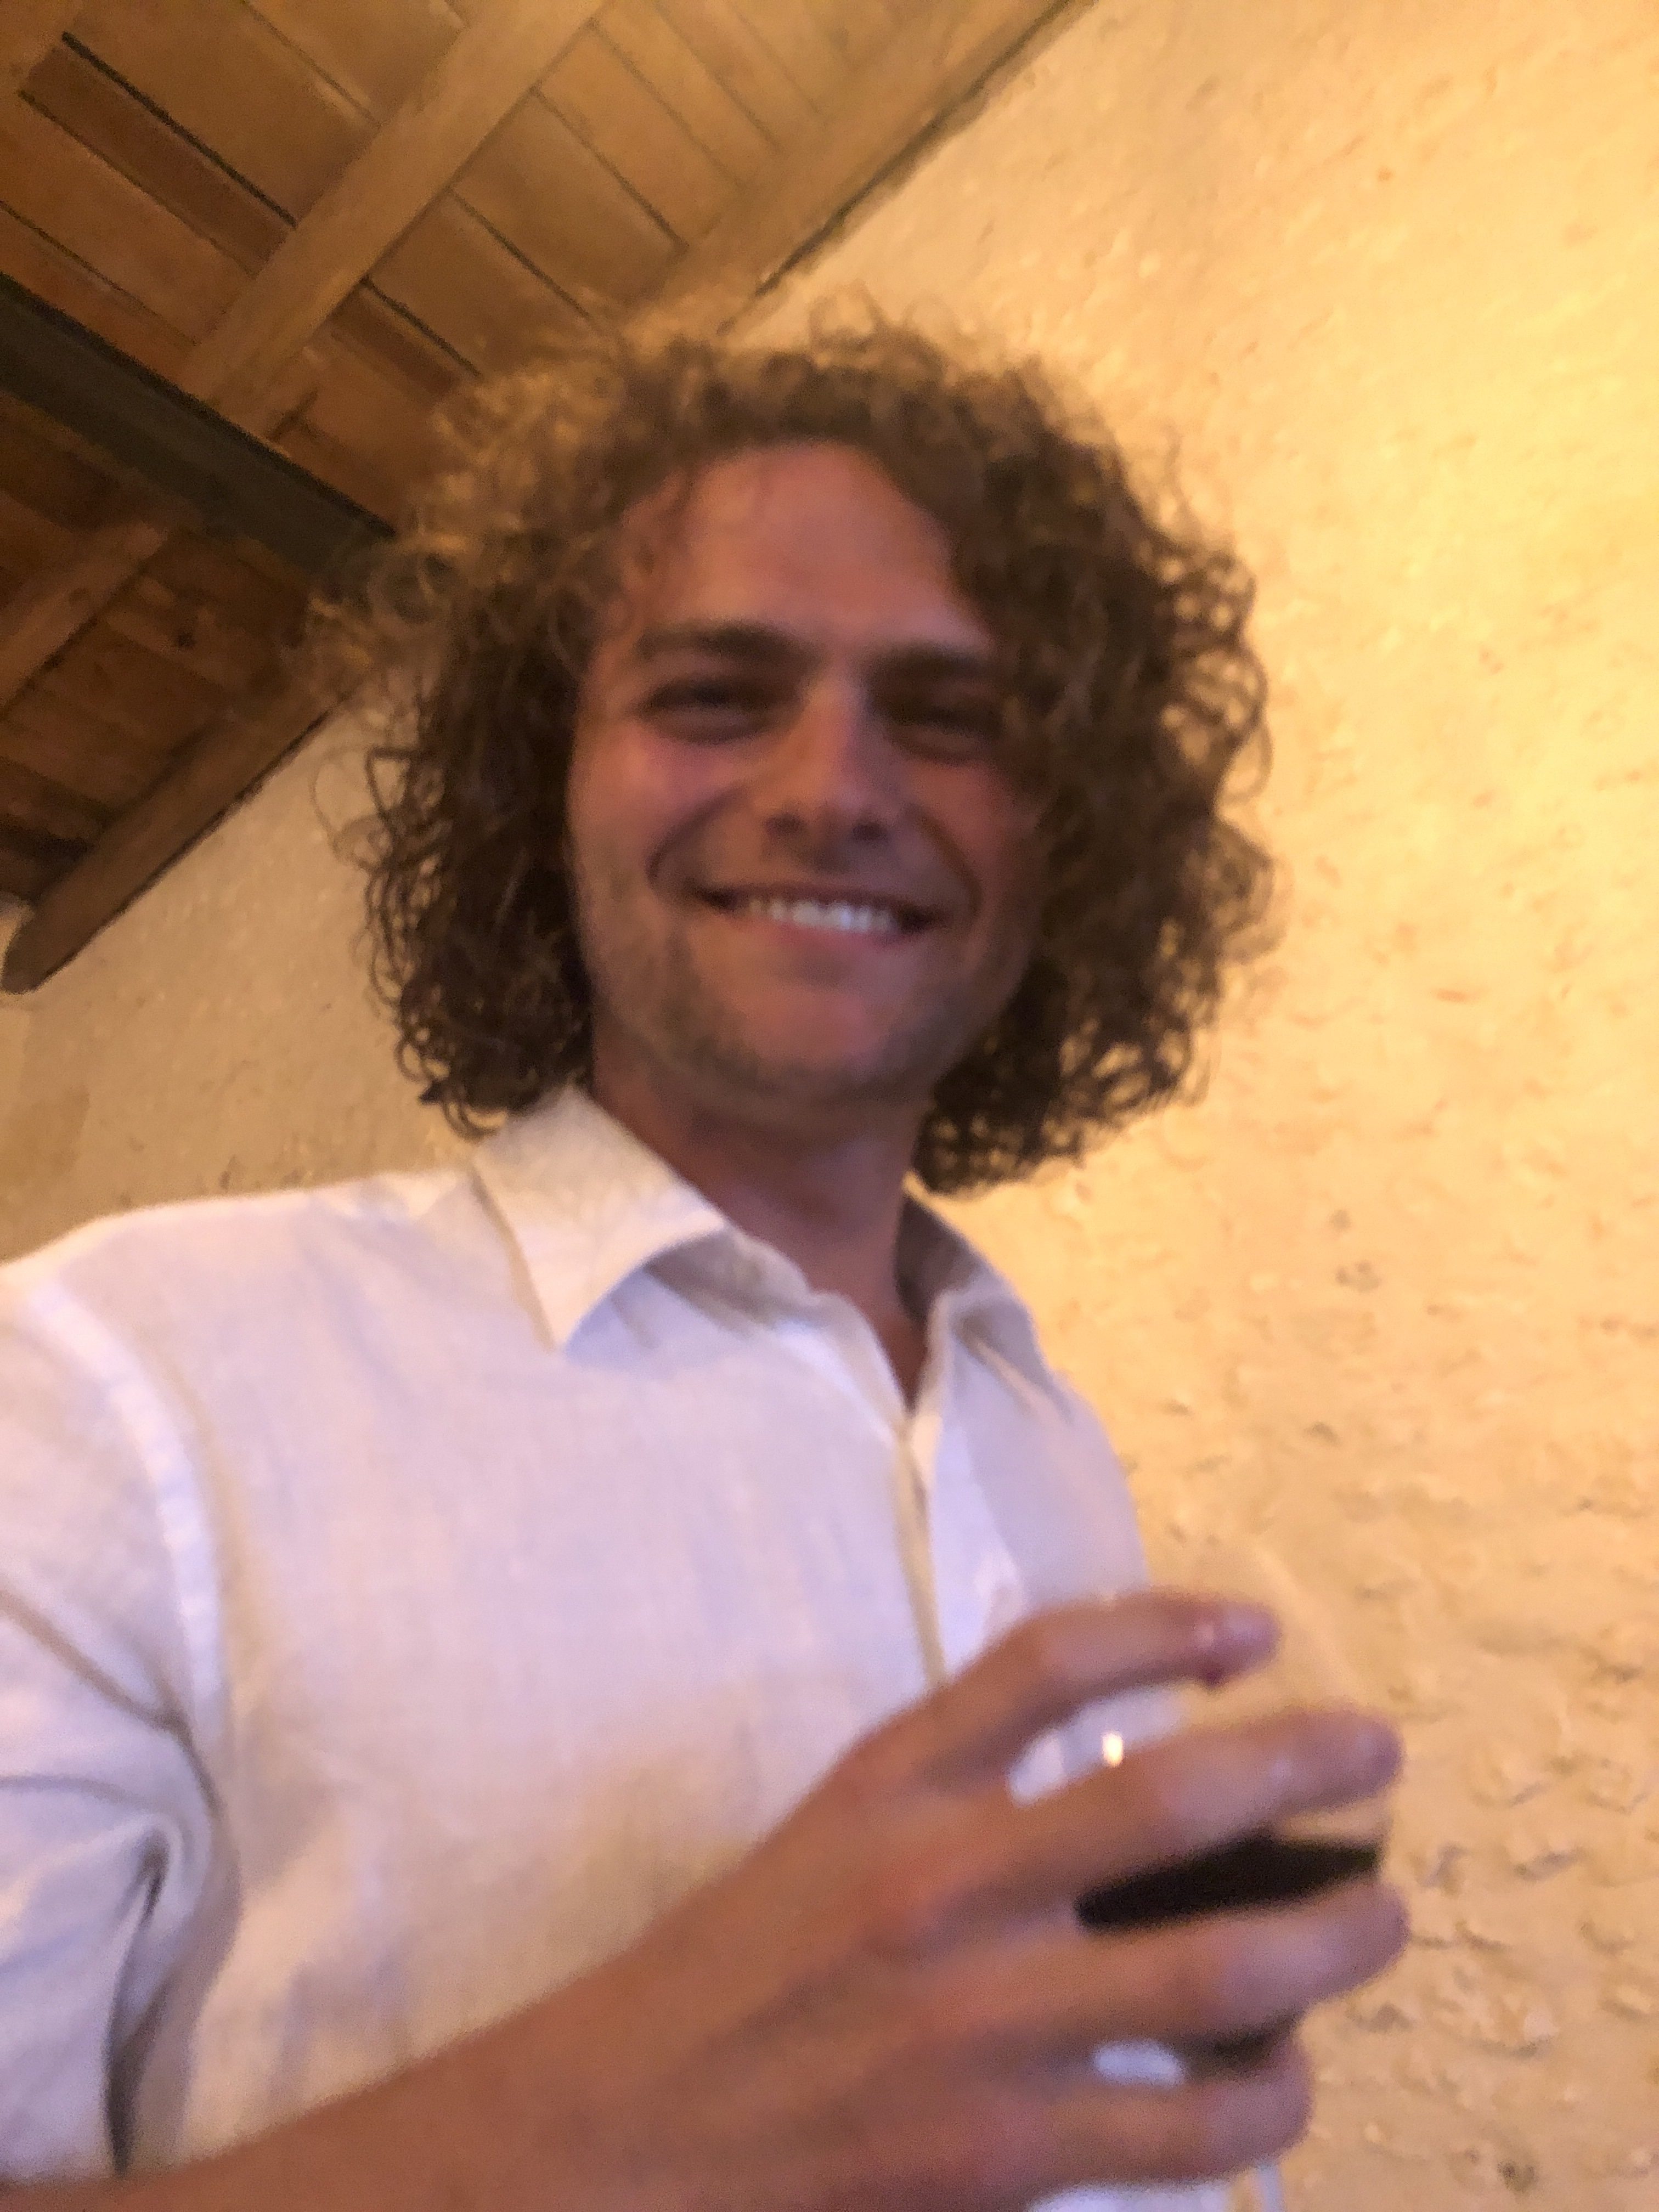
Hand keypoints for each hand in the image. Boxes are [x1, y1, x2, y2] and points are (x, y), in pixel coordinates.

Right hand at [526, 1592, 1406, 2209]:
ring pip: (1216, 1973)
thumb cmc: (739, 1972)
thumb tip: (1142, 1789)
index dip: (1170, 1623)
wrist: (622, 2134)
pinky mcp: (1002, 2156)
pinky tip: (1285, 2076)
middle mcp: (943, 1884)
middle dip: (1304, 1763)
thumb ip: (961, 1790)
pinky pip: (1189, 2132)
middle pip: (1170, 1797)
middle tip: (1376, 1752)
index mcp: (890, 1784)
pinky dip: (1265, 2101)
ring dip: (1330, 1942)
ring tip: (1380, 1920)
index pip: (1051, 1660)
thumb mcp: (834, 1831)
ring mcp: (981, 2025)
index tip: (1254, 1629)